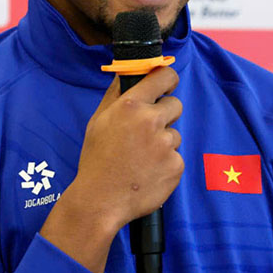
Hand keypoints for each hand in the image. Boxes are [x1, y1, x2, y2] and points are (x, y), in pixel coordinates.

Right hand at [71, 66, 183, 228]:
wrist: (100, 200)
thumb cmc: (96, 159)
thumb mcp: (98, 121)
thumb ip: (115, 93)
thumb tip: (125, 72)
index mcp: (131, 105)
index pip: (164, 77)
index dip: (168, 80)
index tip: (166, 86)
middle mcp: (151, 121)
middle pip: (175, 105)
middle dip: (164, 115)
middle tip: (147, 132)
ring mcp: (166, 145)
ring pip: (174, 134)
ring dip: (163, 143)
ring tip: (141, 159)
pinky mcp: (176, 166)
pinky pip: (176, 157)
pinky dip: (166, 164)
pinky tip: (148, 173)